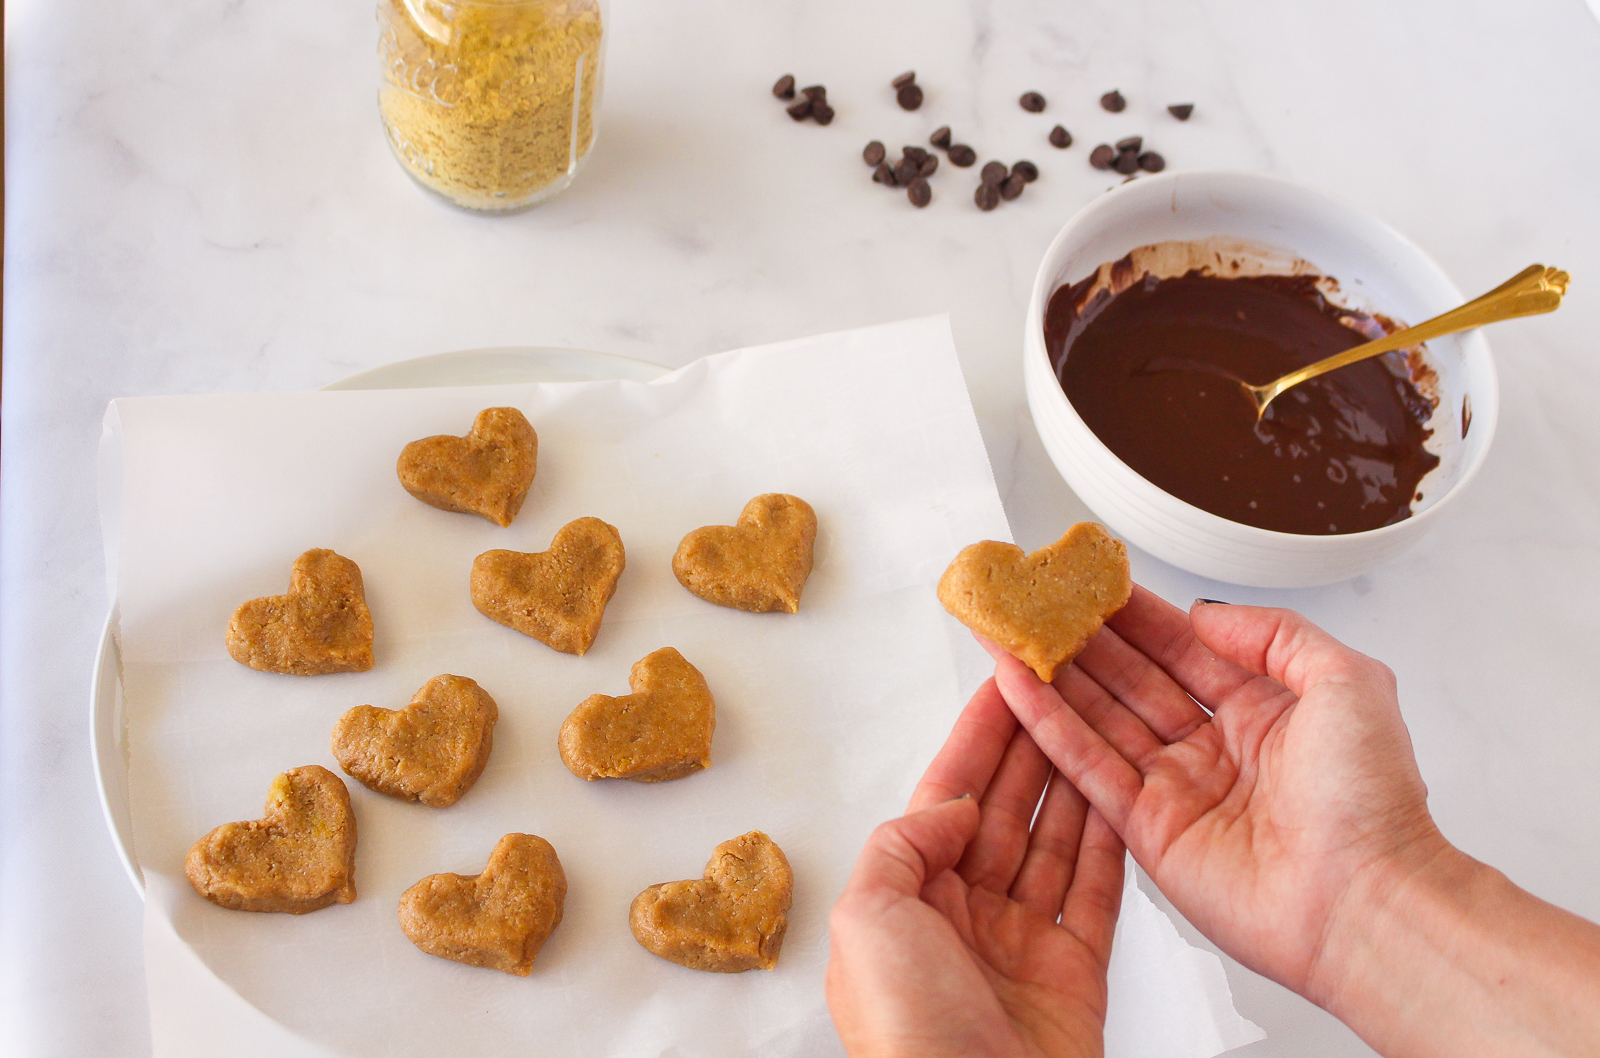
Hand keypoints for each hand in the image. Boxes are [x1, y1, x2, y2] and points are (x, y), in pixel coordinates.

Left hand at [826, 678, 1124, 1057]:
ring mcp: (1020, 945)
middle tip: (1060, 693)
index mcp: (904, 904)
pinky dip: (1108, 844)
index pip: (945, 799)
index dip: (976, 740)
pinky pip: (1095, 893)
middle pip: (1003, 813)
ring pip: (1051, 844)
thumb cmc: (908, 1036)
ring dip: (1071, 784)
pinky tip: (1118, 797)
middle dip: (1029, 749)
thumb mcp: (868, 917)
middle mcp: (961, 919)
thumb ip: (903, 843)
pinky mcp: (1074, 974)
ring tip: (1094, 724)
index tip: (1004, 686)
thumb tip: (953, 807)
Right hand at [981, 588, 1446, 1004]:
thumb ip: (1274, 633)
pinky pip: (1087, 767)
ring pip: (1099, 718)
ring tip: (1010, 631)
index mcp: (1264, 710)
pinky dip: (1047, 726)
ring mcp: (1177, 790)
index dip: (1135, 614)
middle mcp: (1216, 749)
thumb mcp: (1347, 680)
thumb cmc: (1372, 801)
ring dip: (1053, 675)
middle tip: (1036, 601)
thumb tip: (1202, 612)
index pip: (1182, 647)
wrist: (1366, 901)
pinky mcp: (1146, 832)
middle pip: (1131, 680)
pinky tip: (1015, 686)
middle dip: (1082, 639)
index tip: (1091, 579)